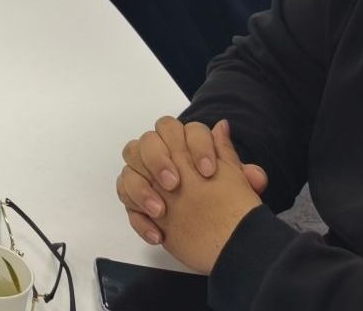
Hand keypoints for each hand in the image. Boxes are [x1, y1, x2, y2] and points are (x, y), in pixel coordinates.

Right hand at [116, 118, 267, 271]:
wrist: (222, 235)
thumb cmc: (227, 202)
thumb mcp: (236, 184)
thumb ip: (232, 160)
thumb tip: (223, 127)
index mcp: (182, 144)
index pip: (178, 129)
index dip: (193, 146)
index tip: (209, 172)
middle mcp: (159, 156)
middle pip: (147, 141)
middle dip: (158, 161)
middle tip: (174, 184)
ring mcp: (144, 178)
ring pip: (129, 170)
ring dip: (141, 190)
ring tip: (160, 211)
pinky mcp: (136, 202)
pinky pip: (126, 205)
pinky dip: (140, 220)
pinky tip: (158, 235)